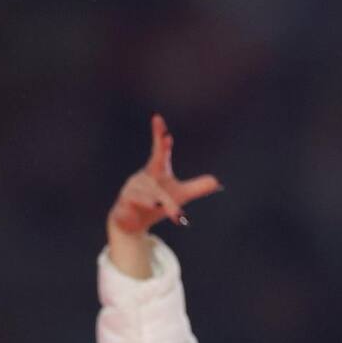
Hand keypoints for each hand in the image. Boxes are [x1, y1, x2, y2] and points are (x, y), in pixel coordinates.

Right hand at [105, 114, 221, 277]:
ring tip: (166, 208)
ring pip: (150, 191)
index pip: (159, 151)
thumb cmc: (156, 203)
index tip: (157, 118)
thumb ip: (197, 188)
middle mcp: (144, 176)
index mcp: (156, 171)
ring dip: (160, 200)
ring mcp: (131, 188)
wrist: (132, 224)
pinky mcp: (123, 202)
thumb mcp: (179, 196)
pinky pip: (134, 201)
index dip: (159, 135)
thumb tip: (218, 183)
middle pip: (156, 163)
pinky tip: (150, 206)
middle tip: (167, 138)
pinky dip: (143, 203)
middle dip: (161, 150)